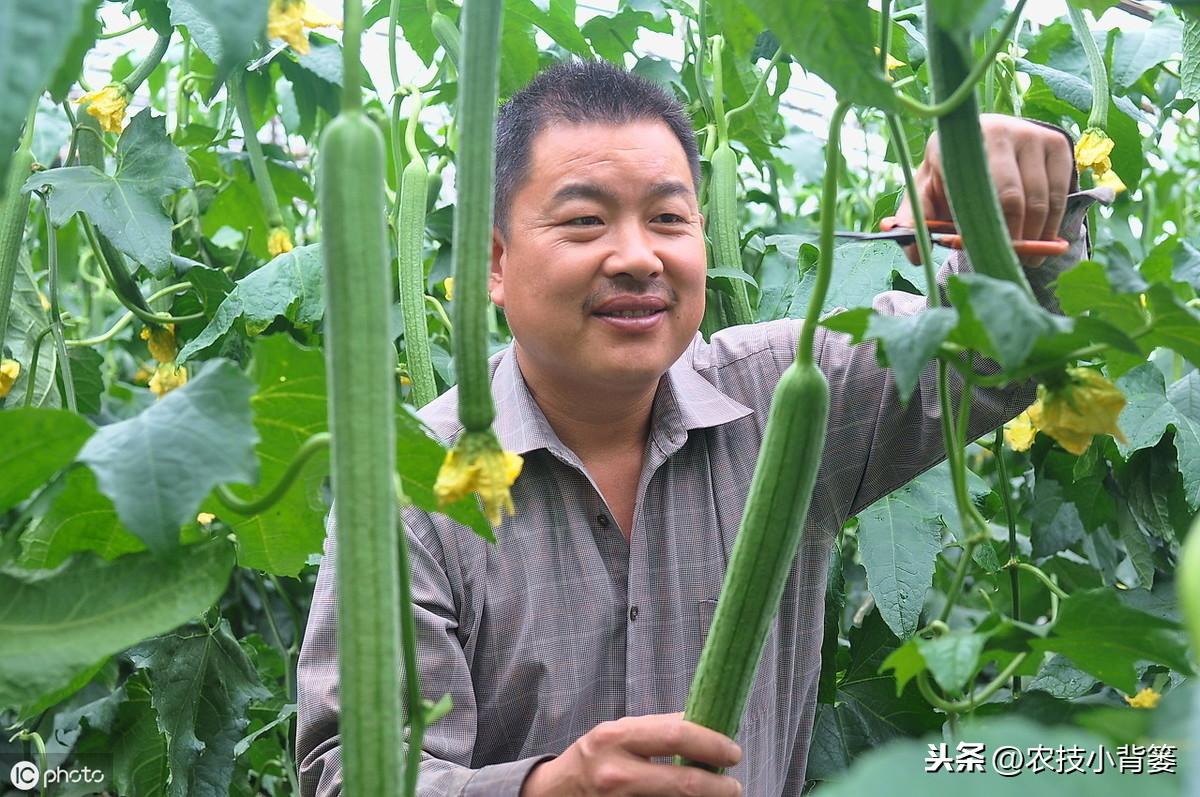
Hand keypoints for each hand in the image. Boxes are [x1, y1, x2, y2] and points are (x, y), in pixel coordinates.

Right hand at [519, 712, 742, 796]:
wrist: (553, 794)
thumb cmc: (592, 759)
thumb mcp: (616, 734)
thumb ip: (655, 731)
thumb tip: (704, 725)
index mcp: (616, 738)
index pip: (675, 735)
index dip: (711, 743)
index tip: (732, 751)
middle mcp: (616, 772)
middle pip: (683, 782)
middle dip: (719, 786)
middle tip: (734, 785)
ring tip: (717, 795)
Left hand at [894, 114, 1073, 266]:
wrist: (981, 139)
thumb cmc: (951, 173)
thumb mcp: (927, 192)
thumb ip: (917, 220)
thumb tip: (915, 255)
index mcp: (963, 144)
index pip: (983, 195)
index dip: (989, 230)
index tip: (988, 254)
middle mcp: (1001, 131)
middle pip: (1017, 200)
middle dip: (1015, 237)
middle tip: (1011, 260)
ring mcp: (1033, 135)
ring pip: (1042, 198)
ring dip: (1037, 234)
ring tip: (1028, 257)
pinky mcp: (1057, 143)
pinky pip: (1062, 191)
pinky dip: (1054, 221)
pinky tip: (1044, 239)